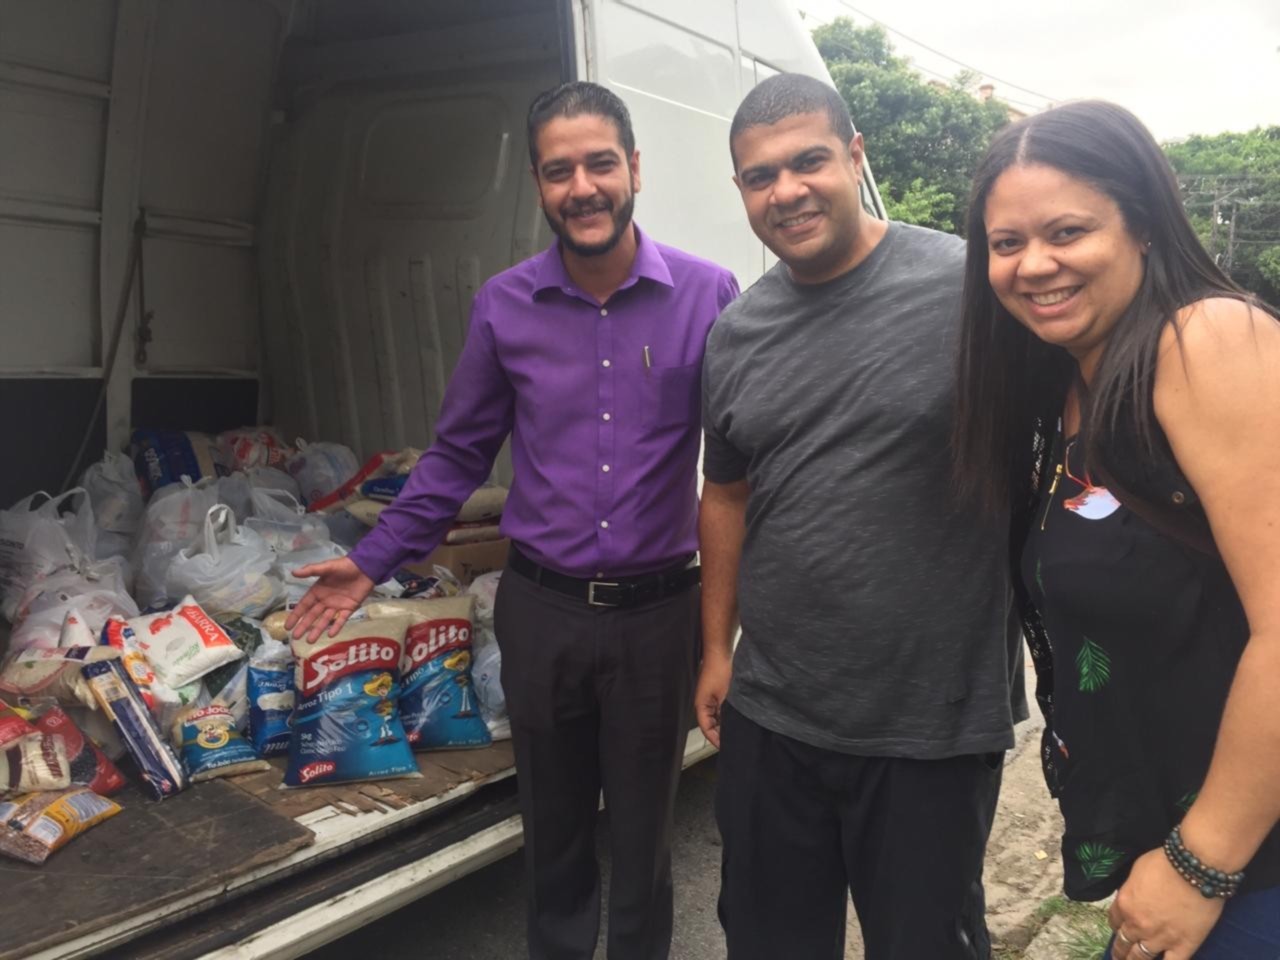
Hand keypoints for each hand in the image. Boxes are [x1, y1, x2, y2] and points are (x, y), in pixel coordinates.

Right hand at [284, 557, 375, 642]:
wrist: (365, 568)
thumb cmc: (344, 566)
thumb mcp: (326, 567)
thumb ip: (311, 570)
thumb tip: (293, 572)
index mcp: (318, 591)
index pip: (304, 606)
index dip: (296, 616)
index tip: (287, 626)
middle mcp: (325, 601)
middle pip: (312, 616)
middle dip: (304, 626)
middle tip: (295, 637)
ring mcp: (337, 606)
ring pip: (325, 620)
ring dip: (317, 630)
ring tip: (310, 641)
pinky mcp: (349, 608)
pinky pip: (341, 619)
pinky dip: (336, 626)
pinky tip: (330, 635)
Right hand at [694, 651, 731, 748]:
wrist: (720, 653)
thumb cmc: (718, 670)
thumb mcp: (723, 696)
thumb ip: (724, 713)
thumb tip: (729, 727)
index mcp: (701, 706)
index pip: (706, 729)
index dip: (715, 739)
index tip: (724, 747)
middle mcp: (705, 704)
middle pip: (712, 726)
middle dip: (721, 734)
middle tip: (733, 742)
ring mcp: (711, 699)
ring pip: (717, 719)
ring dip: (725, 725)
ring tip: (736, 733)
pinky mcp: (719, 694)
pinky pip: (722, 710)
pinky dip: (728, 716)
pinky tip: (738, 719)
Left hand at [1108, 848, 1223, 959]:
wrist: (1194, 870)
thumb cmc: (1165, 863)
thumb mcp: (1137, 871)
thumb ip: (1131, 890)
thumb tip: (1133, 897)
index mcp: (1125, 904)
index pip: (1114, 921)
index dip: (1116, 926)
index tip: (1118, 930)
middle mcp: (1138, 925)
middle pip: (1124, 942)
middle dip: (1120, 951)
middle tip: (1119, 957)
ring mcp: (1160, 938)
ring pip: (1142, 957)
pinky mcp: (1183, 946)